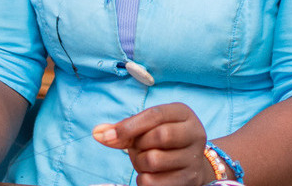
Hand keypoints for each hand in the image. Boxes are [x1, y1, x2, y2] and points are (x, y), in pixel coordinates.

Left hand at [92, 103, 213, 185]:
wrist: (190, 162)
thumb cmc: (163, 140)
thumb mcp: (146, 128)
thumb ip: (123, 130)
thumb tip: (97, 133)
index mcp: (182, 113)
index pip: (155, 115)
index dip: (129, 126)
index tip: (108, 136)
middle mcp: (194, 133)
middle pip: (159, 136)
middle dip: (139, 145)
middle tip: (138, 148)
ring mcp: (194, 157)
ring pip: (155, 160)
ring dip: (140, 163)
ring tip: (144, 161)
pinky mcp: (189, 179)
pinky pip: (155, 182)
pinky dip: (144, 179)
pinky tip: (149, 174)